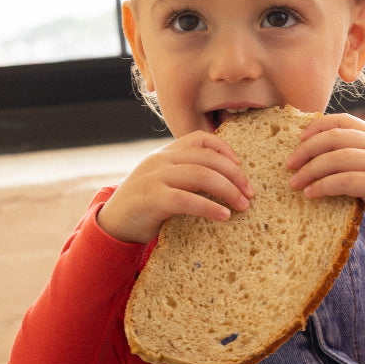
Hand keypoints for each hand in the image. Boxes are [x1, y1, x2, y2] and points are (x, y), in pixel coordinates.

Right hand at [97, 132, 255, 244]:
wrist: (114, 224)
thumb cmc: (146, 207)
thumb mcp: (165, 184)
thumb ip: (186, 177)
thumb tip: (224, 182)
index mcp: (166, 154)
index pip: (201, 139)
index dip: (225, 150)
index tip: (241, 169)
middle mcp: (160, 160)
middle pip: (207, 158)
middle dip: (235, 175)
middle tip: (250, 193)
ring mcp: (155, 177)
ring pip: (200, 175)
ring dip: (228, 190)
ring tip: (243, 205)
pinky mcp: (152, 199)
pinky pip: (187, 199)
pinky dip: (209, 207)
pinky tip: (224, 216)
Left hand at [286, 114, 364, 245]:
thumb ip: (350, 157)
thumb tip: (310, 154)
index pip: (343, 121)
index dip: (317, 126)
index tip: (299, 139)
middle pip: (335, 137)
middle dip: (307, 149)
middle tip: (289, 164)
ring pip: (338, 158)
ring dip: (311, 170)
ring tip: (295, 182)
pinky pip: (345, 181)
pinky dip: (324, 186)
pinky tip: (310, 193)